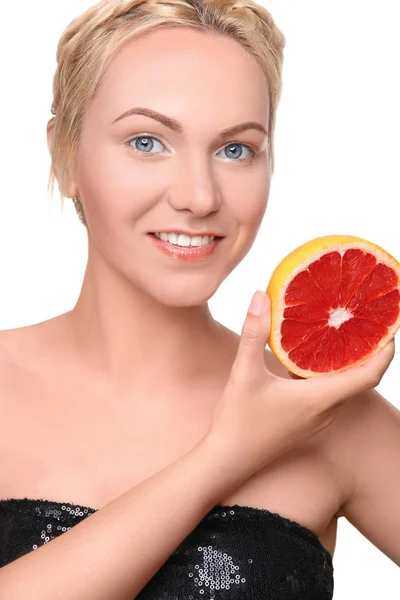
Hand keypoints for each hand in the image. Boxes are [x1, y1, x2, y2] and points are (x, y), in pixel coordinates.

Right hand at [207, 291, 394, 476]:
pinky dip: (331, 375)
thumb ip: (254, 333)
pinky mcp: (307, 422)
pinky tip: (313, 360)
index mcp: (320, 399)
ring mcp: (317, 419)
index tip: (389, 329)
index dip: (384, 353)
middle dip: (369, 353)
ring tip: (344, 335)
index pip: (369, 376)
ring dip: (350, 364)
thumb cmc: (238, 421)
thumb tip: (261, 296)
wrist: (229, 459)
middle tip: (366, 323)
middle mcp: (326, 411)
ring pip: (345, 388)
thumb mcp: (244, 373)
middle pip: (361, 380)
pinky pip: (330, 395)